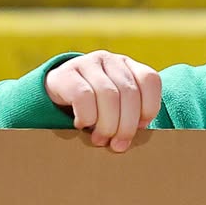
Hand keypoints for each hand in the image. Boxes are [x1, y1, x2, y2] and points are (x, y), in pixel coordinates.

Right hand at [44, 51, 161, 150]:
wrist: (56, 92)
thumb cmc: (94, 106)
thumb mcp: (116, 107)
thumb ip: (130, 116)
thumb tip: (129, 138)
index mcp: (128, 65)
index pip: (149, 79)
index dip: (150, 107)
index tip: (141, 127)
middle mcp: (109, 60)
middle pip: (128, 92)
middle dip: (126, 125)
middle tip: (118, 145)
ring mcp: (87, 63)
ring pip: (108, 95)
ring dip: (107, 124)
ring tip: (100, 139)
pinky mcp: (66, 74)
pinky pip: (83, 97)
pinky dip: (87, 117)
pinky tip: (82, 124)